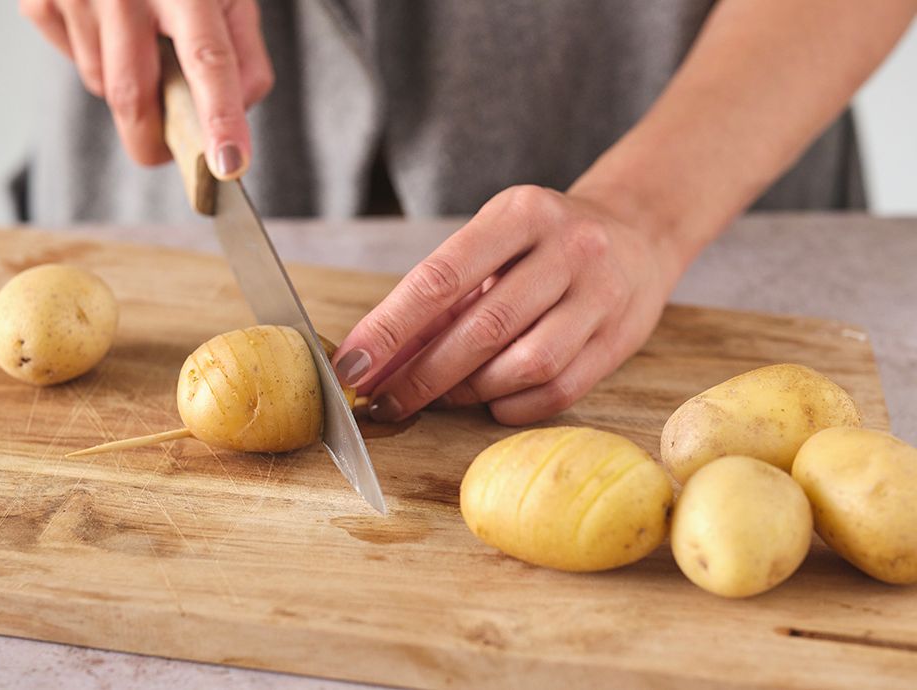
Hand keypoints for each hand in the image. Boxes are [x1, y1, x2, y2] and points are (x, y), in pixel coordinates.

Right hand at [21, 0, 272, 177]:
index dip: (220, 118)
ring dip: (128, 90)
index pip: (208, 61)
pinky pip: (73, 61)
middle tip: (169, 153)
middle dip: (152, 141)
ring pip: (103, 85)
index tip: (228, 164)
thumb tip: (235, 116)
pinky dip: (96, 59)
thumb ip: (245, 58)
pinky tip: (109, 26)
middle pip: (133, 96)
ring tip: (143, 47)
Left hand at [332, 184, 684, 425]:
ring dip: (471, 391)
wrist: (638, 232)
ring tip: (443, 395)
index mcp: (521, 214)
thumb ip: (444, 295)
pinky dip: (514, 406)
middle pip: (483, 329)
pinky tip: (491, 402)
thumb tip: (380, 356)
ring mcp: (602, 294)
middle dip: (423, 375)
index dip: (390, 328)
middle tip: (386, 401)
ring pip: (526, 364)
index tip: (352, 367)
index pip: (442, 278)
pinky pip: (560, 391)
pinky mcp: (622, 337)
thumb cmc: (545, 242)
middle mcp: (567, 249)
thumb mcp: (495, 241)